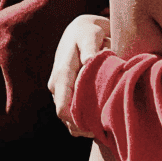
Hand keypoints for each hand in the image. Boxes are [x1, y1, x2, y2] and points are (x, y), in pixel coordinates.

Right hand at [49, 15, 110, 136]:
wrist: (80, 30)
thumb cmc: (88, 33)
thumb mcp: (90, 35)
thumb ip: (90, 47)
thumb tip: (89, 60)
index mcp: (61, 75)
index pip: (62, 109)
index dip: (77, 123)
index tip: (95, 127)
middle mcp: (56, 86)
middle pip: (66, 118)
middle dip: (83, 127)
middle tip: (105, 129)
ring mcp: (60, 91)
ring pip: (69, 119)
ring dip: (84, 126)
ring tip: (103, 126)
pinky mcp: (66, 92)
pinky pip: (72, 113)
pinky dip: (84, 121)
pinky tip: (99, 121)